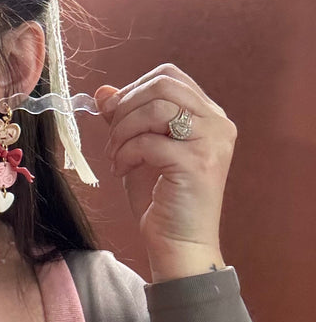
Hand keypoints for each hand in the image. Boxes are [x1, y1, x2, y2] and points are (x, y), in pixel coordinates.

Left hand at [94, 64, 237, 281]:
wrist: (180, 245)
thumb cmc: (162, 199)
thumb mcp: (139, 149)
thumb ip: (125, 118)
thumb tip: (103, 92)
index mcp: (209, 115)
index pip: (169, 77)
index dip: (134, 89)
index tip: (115, 114)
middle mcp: (218, 123)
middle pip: (163, 85)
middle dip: (126, 108)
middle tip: (113, 137)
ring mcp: (212, 142)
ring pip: (155, 109)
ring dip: (123, 131)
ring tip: (115, 156)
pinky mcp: (198, 163)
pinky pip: (149, 142)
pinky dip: (126, 154)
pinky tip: (122, 171)